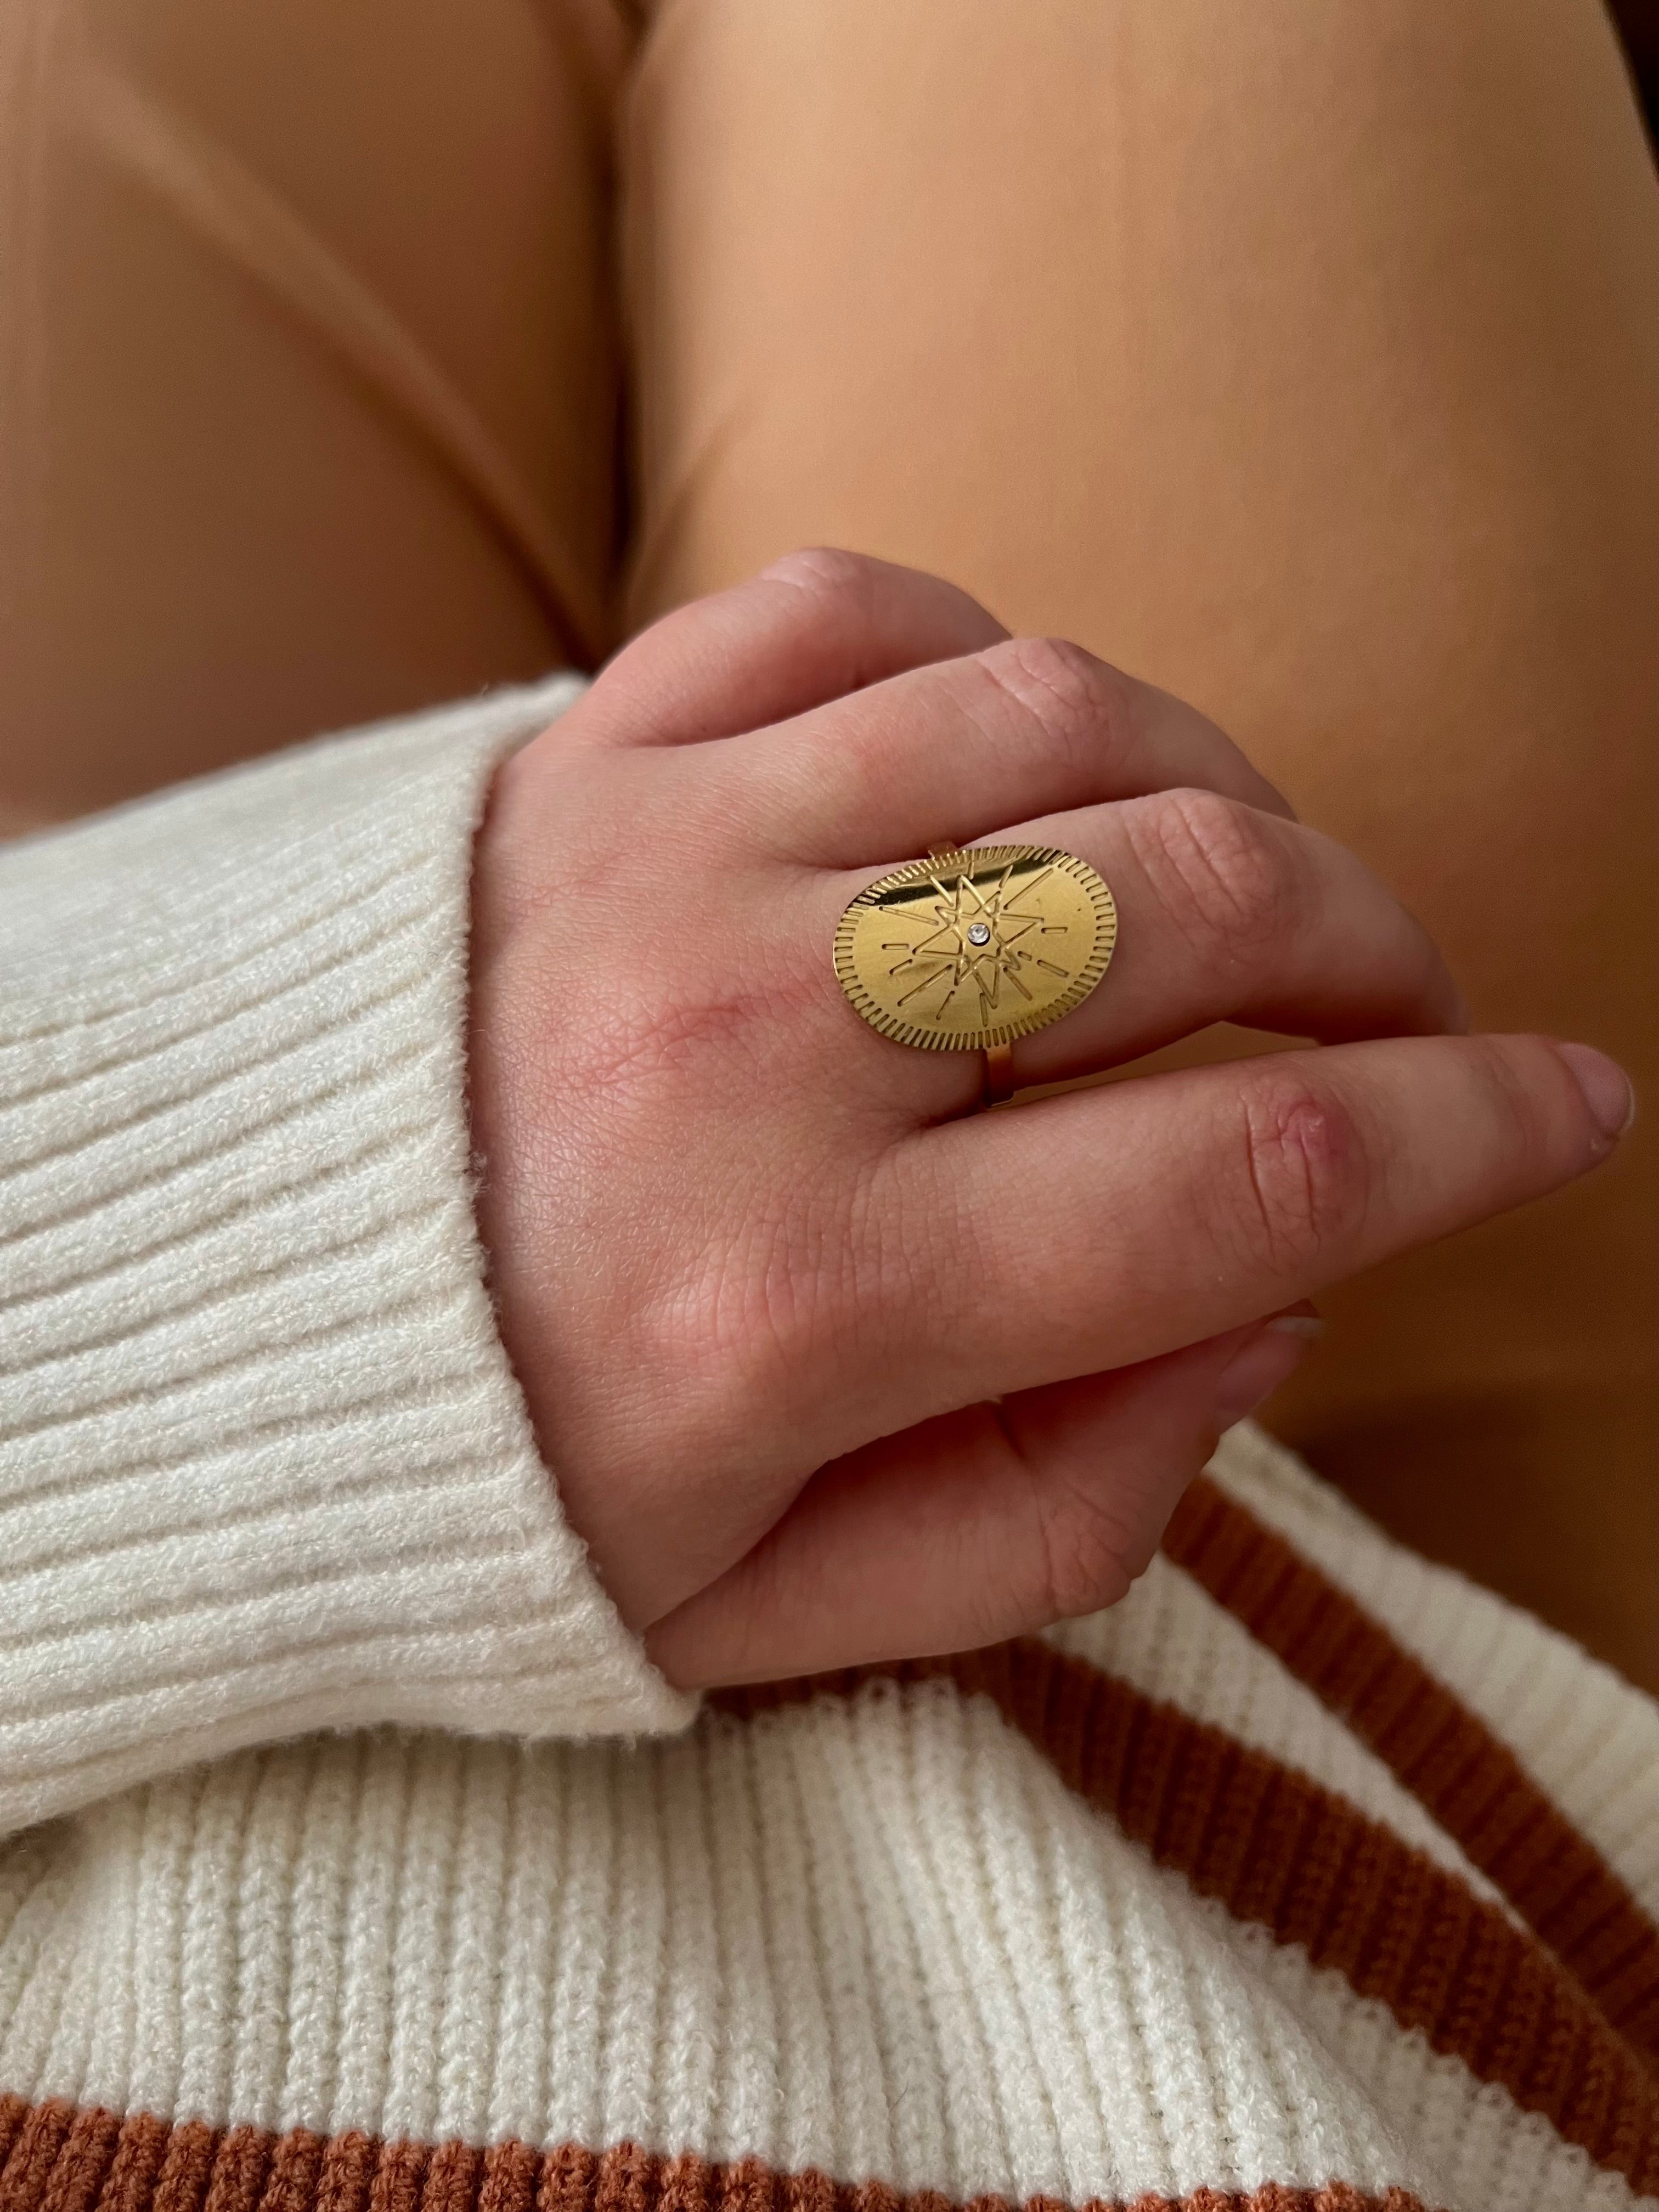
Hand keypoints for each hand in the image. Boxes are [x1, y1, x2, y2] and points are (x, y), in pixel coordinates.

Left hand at [468, 551, 1631, 1686]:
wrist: (165, 1331)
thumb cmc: (474, 1489)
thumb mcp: (766, 1611)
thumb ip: (1061, 1505)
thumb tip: (1272, 1315)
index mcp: (799, 1305)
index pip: (1253, 1179)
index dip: (1474, 1138)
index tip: (1568, 1110)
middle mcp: (742, 1051)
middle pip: (1192, 908)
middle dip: (1374, 952)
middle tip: (1404, 1010)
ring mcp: (653, 860)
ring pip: (1055, 725)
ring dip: (1219, 787)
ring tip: (1247, 880)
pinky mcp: (574, 753)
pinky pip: (843, 613)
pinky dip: (985, 654)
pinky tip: (1030, 755)